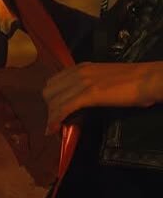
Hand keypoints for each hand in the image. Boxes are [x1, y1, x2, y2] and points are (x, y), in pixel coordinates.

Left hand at [43, 61, 162, 131]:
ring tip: (54, 129)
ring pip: (53, 100)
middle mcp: (77, 72)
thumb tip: (81, 100)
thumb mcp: (103, 78)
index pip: (53, 82)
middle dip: (49, 108)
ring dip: (51, 116)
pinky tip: (53, 129)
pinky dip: (55, 119)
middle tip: (56, 121)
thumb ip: (89, 85)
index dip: (51, 98)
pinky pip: (64, 107)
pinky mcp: (89, 93)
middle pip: (49, 91)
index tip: (53, 111)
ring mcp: (82, 82)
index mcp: (80, 67)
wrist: (148, 78)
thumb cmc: (132, 80)